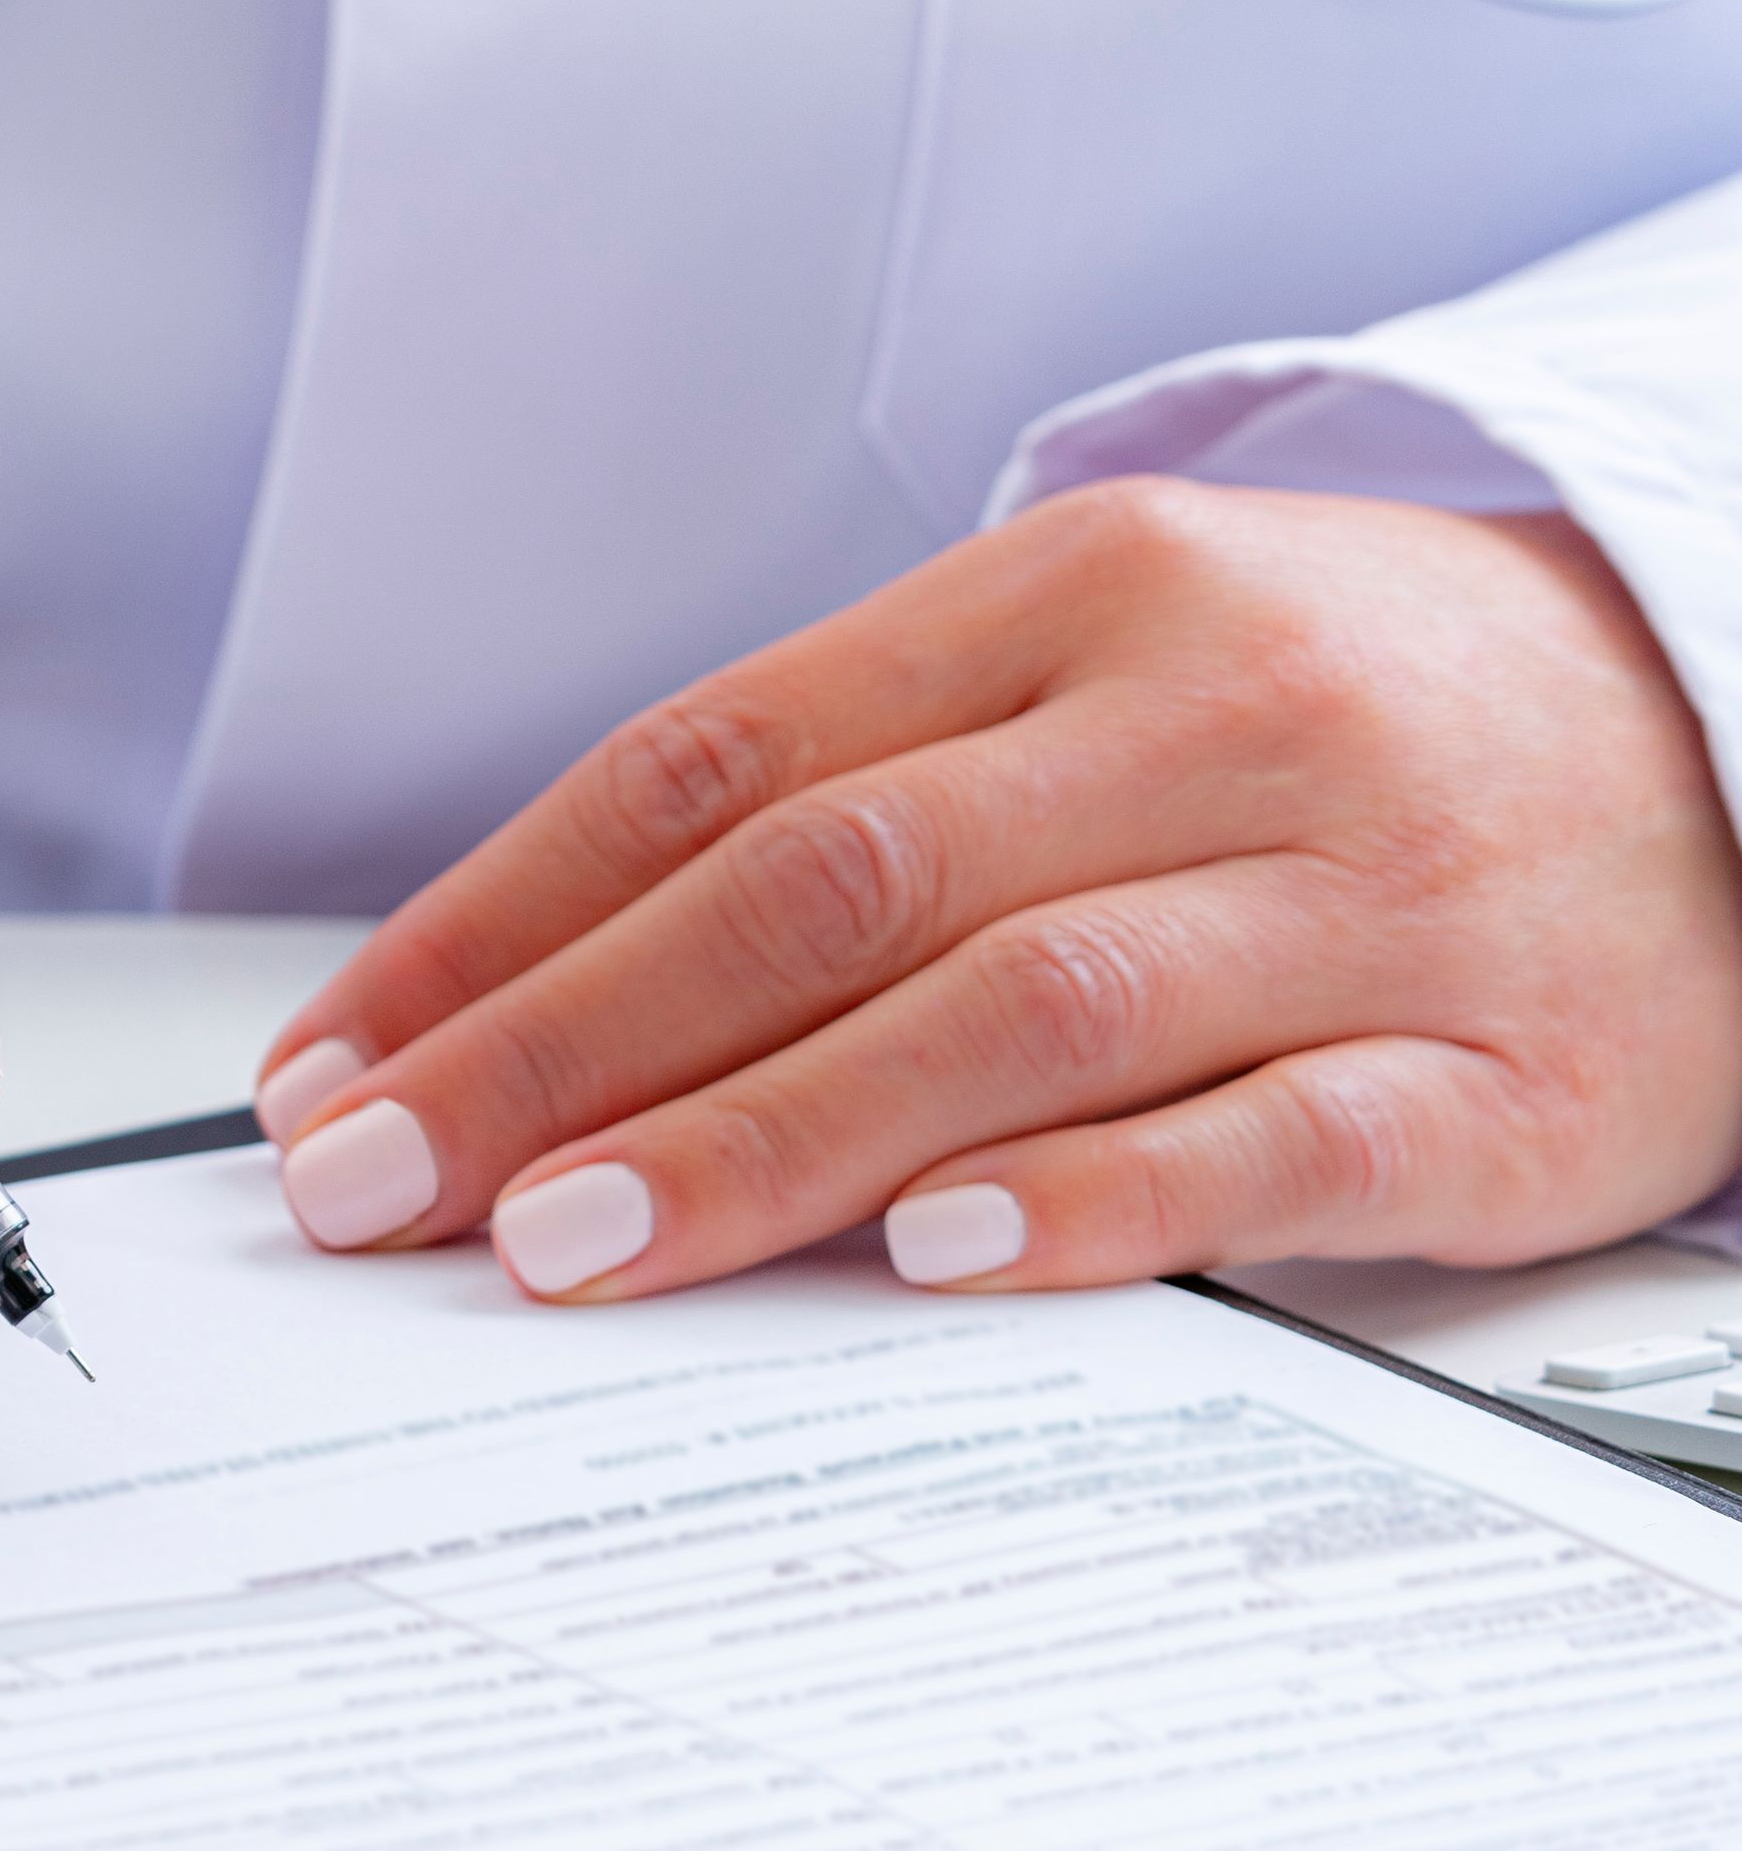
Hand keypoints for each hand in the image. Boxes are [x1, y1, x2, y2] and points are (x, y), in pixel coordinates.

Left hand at [253, 482, 1741, 1298]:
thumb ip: (853, 802)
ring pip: (1014, 1008)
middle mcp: (1210, 720)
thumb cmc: (1342, 720)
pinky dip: (1090, 1198)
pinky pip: (1275, 1134)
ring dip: (764, 1139)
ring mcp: (1367, 895)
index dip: (501, 924)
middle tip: (387, 1187)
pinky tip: (932, 1257)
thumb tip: (534, 991)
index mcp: (1073, 594)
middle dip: (568, 1049)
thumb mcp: (1096, 673)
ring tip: (572, 1248)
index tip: (343, 1068)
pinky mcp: (1508, 1073)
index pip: (711, 762)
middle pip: (825, 884)